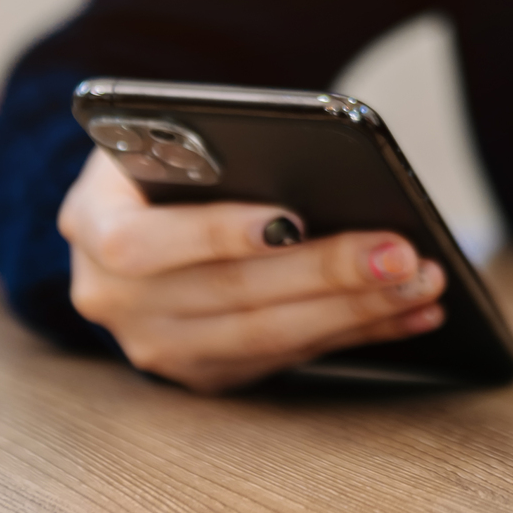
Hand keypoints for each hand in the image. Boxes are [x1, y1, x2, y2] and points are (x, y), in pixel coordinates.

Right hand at [57, 149, 446, 391]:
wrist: (131, 212)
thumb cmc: (164, 161)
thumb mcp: (160, 137)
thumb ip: (206, 150)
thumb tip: (309, 165)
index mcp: (90, 226)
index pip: (145, 243)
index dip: (218, 234)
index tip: (292, 218)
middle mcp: (113, 300)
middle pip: (232, 294)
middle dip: (327, 272)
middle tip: (402, 252)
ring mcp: (159, 348)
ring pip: (269, 335)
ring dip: (358, 311)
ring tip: (423, 281)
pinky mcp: (205, 375)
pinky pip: (292, 357)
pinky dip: (360, 334)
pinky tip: (413, 312)